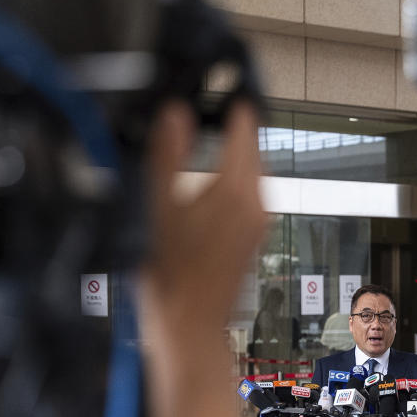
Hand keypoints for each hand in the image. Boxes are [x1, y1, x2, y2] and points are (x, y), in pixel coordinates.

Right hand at [140, 100, 265, 389]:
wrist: (189, 332)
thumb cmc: (172, 282)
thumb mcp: (158, 210)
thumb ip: (167, 157)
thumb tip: (176, 112)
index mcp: (238, 191)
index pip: (245, 126)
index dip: (229, 102)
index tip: (213, 84)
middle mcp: (257, 204)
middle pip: (250, 147)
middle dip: (227, 125)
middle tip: (200, 105)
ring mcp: (258, 222)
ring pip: (248, 170)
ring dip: (227, 152)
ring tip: (197, 136)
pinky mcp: (252, 236)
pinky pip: (245, 193)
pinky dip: (227, 177)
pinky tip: (200, 182)